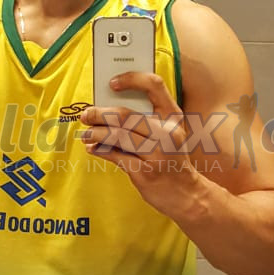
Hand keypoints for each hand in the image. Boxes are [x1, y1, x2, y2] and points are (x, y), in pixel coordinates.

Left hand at [80, 71, 202, 222]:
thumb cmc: (172, 160)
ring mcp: (157, 154)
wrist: (187, 195)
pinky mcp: (145, 172)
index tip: (112, 82)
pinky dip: (100, 150)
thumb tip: (109, 109)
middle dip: (100, 114)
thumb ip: (147, 120)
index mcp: (174, 117)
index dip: (132, 79)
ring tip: (86, 133)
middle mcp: (167, 133)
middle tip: (86, 114)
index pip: (154, 85)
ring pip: (117, 136)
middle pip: (126, 115)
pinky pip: (116, 156)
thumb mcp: (169, 134)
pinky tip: (93, 147)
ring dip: (96, 133)